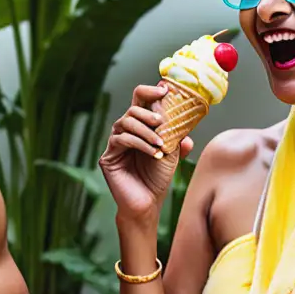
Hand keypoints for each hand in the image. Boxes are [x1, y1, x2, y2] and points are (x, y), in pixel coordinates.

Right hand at [99, 84, 194, 219]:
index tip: (165, 89)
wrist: (148, 203)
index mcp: (140, 126)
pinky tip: (153, 152)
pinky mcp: (108, 156)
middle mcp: (125, 131)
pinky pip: (121, 140)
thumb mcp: (172, 152)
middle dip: (148, 113)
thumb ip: (177, 135)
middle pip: (132, 108)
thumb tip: (186, 124)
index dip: (150, 91)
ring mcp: (115, 143)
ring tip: (160, 144)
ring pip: (126, 122)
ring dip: (146, 131)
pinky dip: (139, 143)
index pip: (141, 100)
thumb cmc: (158, 178)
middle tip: (161, 121)